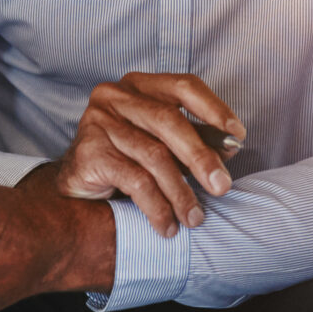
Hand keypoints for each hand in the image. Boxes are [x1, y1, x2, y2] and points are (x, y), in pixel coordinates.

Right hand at [52, 72, 244, 239]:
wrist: (74, 188)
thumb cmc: (124, 161)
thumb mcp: (162, 145)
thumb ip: (192, 140)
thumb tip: (231, 146)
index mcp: (139, 86)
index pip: (184, 86)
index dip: (214, 108)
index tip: (238, 135)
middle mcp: (116, 96)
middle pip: (169, 121)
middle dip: (201, 156)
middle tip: (222, 186)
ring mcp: (99, 121)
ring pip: (154, 155)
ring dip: (180, 192)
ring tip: (195, 218)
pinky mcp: (90, 151)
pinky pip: (134, 180)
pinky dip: (157, 207)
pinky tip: (167, 225)